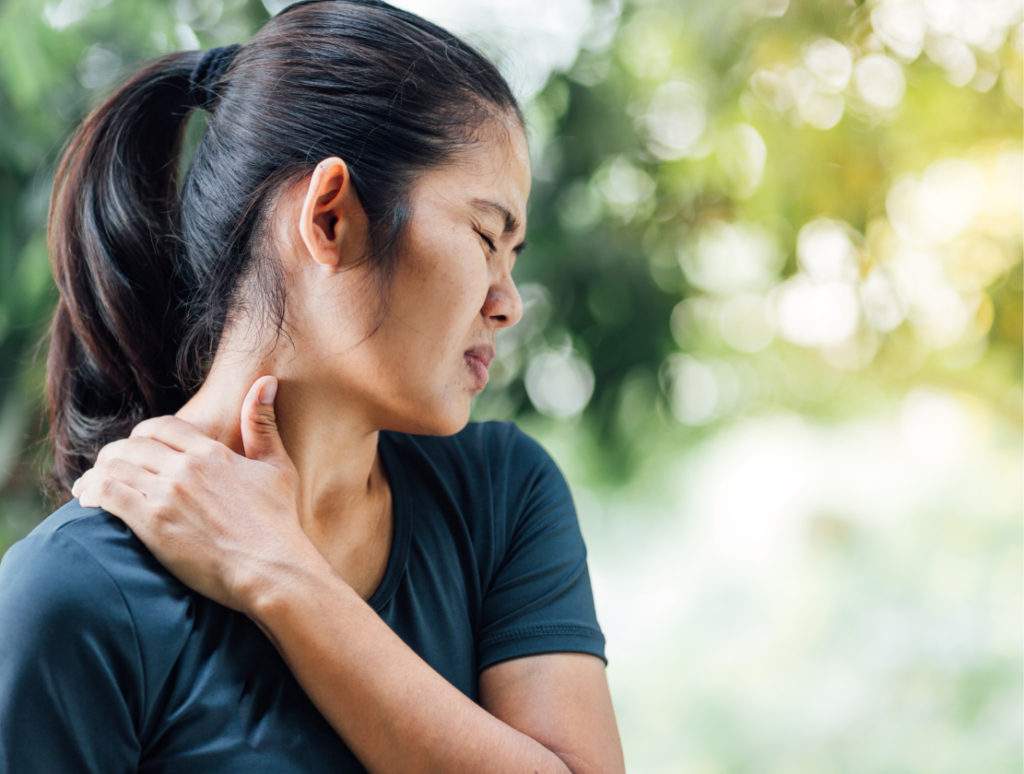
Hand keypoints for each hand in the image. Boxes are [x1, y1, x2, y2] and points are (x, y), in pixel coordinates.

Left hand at [70, 376, 318, 614]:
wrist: (271, 567)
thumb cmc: (278, 522)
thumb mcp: (277, 466)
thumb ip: (263, 423)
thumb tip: (266, 381)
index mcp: (211, 452)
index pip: (160, 427)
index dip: (142, 435)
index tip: (136, 448)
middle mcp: (186, 467)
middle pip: (131, 446)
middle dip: (115, 456)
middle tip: (106, 470)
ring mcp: (168, 494)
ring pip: (114, 467)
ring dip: (96, 475)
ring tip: (88, 488)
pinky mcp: (153, 522)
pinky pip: (108, 494)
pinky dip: (91, 494)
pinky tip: (86, 502)